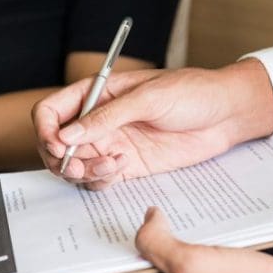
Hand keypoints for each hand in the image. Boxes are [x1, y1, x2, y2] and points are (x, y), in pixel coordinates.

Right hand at [33, 59, 272, 188]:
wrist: (226, 115)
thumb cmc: (193, 92)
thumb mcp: (150, 98)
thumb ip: (107, 116)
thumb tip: (68, 133)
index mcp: (97, 93)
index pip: (52, 110)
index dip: (46, 129)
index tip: (57, 145)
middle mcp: (99, 119)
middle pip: (57, 143)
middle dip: (62, 158)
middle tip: (80, 166)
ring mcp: (111, 143)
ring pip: (75, 165)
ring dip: (84, 171)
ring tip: (111, 166)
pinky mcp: (127, 164)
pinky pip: (99, 179)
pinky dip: (101, 180)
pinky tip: (121, 168)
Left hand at [90, 208, 272, 272]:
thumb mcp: (193, 264)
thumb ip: (157, 244)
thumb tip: (145, 222)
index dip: (88, 262)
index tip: (74, 236)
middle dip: (118, 245)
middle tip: (102, 212)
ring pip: (157, 265)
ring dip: (149, 240)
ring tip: (137, 209)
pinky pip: (182, 259)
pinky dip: (175, 240)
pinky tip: (176, 218)